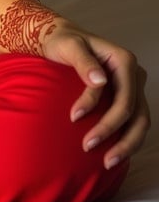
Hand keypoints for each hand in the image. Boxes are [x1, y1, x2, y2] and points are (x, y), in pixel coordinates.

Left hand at [41, 23, 150, 169]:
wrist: (61, 38)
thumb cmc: (62, 41)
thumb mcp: (69, 46)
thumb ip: (83, 62)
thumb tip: (99, 80)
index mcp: (124, 60)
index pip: (122, 96)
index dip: (104, 114)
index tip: (73, 118)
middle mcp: (134, 74)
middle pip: (135, 113)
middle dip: (116, 136)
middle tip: (89, 148)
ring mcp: (132, 87)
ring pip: (140, 122)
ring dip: (126, 144)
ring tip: (107, 162)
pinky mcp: (125, 97)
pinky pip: (132, 122)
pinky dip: (125, 139)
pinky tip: (111, 154)